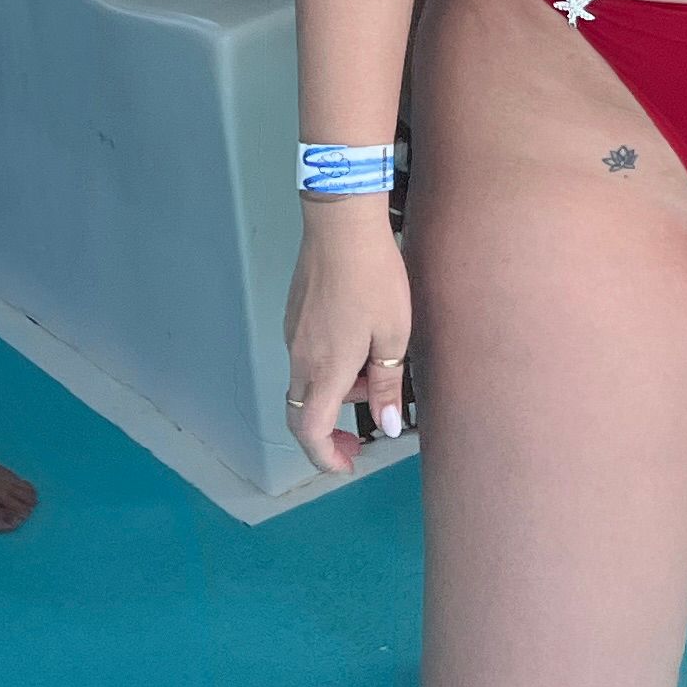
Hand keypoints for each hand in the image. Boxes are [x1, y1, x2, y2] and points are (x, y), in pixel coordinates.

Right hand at [283, 202, 411, 475]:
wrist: (341, 223)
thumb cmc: (374, 279)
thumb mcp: (394, 335)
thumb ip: (387, 385)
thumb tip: (386, 427)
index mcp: (326, 370)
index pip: (310, 432)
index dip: (325, 457)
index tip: (347, 463)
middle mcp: (300, 357)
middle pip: (303, 410)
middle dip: (332, 426)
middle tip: (366, 422)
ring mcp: (292, 333)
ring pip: (307, 380)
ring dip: (337, 387)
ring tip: (376, 360)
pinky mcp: (294, 313)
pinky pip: (306, 354)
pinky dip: (329, 362)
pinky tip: (358, 336)